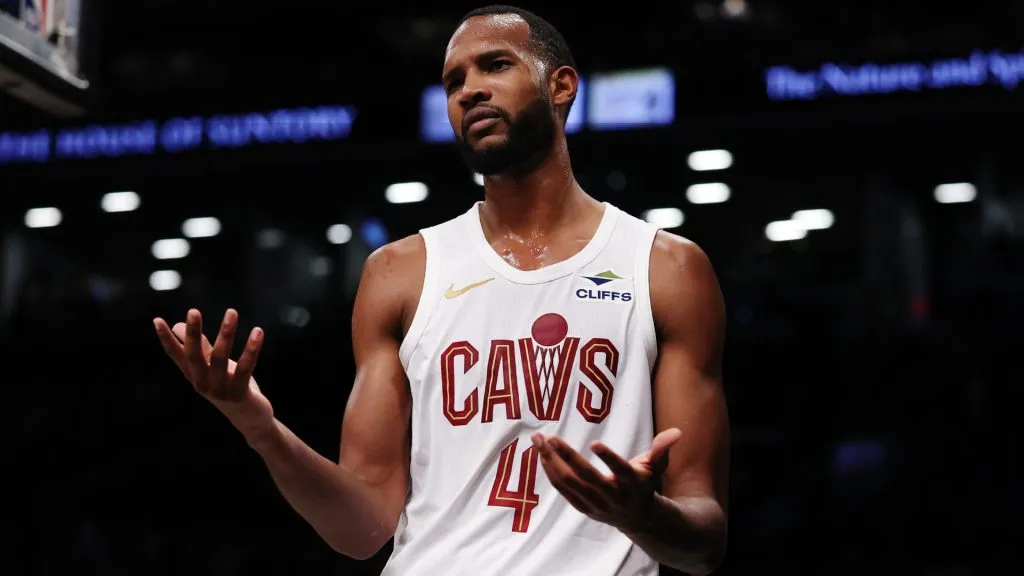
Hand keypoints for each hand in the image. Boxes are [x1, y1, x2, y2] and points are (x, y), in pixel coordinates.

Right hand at [154, 308, 274, 443]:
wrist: (249, 418)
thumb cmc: (229, 386)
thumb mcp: (213, 366)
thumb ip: (201, 347)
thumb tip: (180, 325)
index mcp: (194, 375)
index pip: (176, 355)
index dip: (166, 339)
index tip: (156, 320)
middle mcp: (202, 383)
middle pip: (194, 356)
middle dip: (193, 333)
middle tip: (193, 311)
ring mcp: (220, 390)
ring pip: (221, 358)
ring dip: (226, 333)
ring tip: (231, 311)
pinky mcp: (239, 394)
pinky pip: (246, 367)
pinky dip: (252, 348)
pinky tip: (257, 331)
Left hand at [532, 428, 682, 531]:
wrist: (639, 519)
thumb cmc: (644, 484)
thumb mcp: (656, 467)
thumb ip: (662, 449)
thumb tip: (677, 431)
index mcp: (630, 482)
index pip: (619, 470)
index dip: (609, 458)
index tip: (595, 443)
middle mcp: (612, 495)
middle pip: (585, 476)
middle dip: (566, 456)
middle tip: (550, 437)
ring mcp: (595, 503)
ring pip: (569, 483)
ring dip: (551, 462)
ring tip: (539, 442)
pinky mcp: (584, 507)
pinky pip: (563, 490)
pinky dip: (550, 473)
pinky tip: (542, 457)